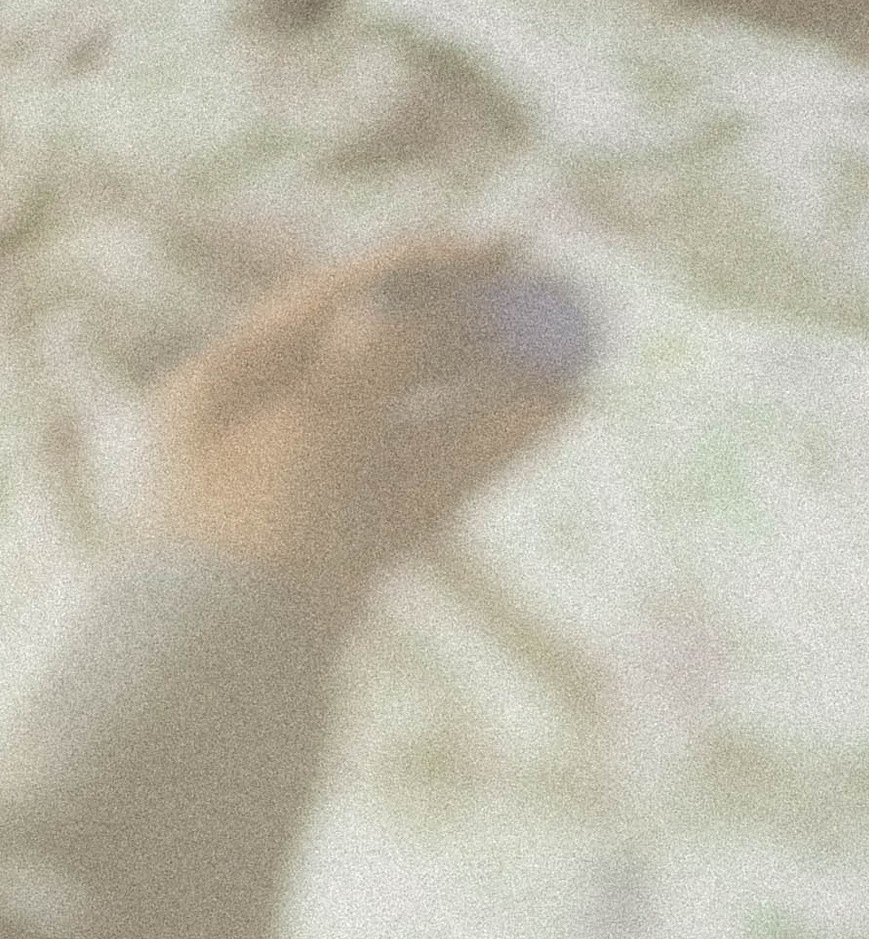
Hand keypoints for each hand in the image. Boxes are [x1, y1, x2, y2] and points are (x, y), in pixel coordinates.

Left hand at [151, 244, 576, 600]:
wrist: (226, 688)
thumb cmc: (245, 552)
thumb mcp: (302, 444)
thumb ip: (359, 372)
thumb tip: (399, 307)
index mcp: (230, 380)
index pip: (339, 300)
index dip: (426, 271)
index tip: (504, 250)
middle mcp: (271, 422)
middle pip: (382, 355)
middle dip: (469, 330)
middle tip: (548, 300)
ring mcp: (318, 486)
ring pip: (419, 419)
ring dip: (494, 387)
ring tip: (571, 361)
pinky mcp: (358, 543)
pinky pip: (430, 478)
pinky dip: (487, 444)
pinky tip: (549, 414)